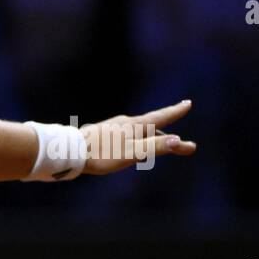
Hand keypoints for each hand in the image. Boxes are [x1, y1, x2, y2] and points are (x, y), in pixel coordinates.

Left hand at [80, 100, 197, 175]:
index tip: (188, 103)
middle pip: (151, 128)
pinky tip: (129, 144)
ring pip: (138, 132)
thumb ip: (155, 147)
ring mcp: (113, 127)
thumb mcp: (132, 153)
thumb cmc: (102, 154)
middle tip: (181, 143)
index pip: (160, 117)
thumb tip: (179, 141)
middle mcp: (125, 123)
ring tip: (159, 143)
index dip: (175, 112)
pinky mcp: (102, 134)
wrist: (70, 152)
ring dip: (151, 138)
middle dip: (167, 135)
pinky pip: (125, 136)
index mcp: (134, 126)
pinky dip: (136, 139)